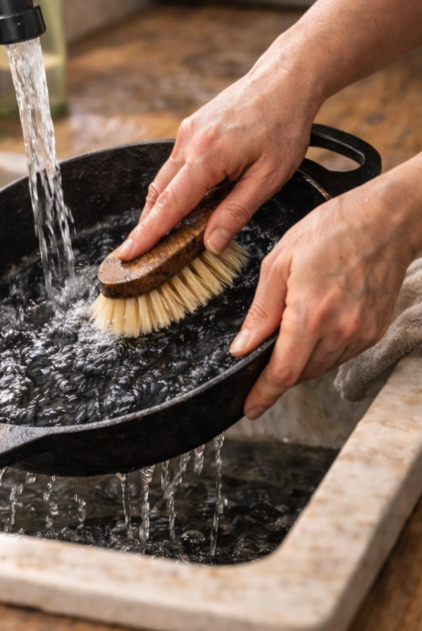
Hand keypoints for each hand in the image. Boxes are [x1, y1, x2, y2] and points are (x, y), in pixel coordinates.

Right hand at [115, 42, 322, 260]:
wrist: (286, 79)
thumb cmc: (284, 124)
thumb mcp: (269, 177)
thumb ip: (236, 212)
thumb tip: (211, 244)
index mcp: (207, 155)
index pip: (169, 204)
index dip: (148, 233)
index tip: (129, 254)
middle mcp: (189, 142)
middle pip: (158, 193)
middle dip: (146, 226)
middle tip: (135, 256)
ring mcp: (187, 132)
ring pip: (164, 179)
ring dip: (158, 208)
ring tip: (155, 237)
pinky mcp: (191, 129)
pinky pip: (174, 166)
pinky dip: (171, 189)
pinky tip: (178, 206)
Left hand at [229, 166, 421, 417]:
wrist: (387, 221)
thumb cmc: (332, 230)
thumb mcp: (280, 262)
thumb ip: (262, 311)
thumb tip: (243, 347)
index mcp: (310, 314)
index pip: (283, 372)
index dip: (263, 395)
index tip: (250, 409)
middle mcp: (339, 330)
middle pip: (301, 373)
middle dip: (279, 372)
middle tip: (264, 355)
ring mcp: (361, 333)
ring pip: (322, 366)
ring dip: (302, 360)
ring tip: (294, 328)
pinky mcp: (375, 331)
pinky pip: (341, 354)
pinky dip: (323, 349)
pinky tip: (318, 323)